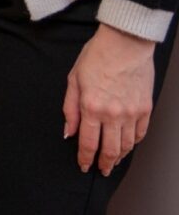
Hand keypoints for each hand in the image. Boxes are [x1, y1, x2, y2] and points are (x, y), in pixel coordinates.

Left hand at [64, 23, 157, 174]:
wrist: (125, 44)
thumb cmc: (97, 57)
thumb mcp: (73, 80)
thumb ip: (69, 109)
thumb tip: (68, 132)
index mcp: (91, 107)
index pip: (87, 143)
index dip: (85, 158)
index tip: (83, 166)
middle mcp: (113, 114)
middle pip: (110, 150)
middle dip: (104, 164)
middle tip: (101, 170)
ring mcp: (132, 113)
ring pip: (127, 145)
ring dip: (120, 156)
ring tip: (114, 161)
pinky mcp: (146, 109)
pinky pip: (140, 133)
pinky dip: (133, 143)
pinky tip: (128, 145)